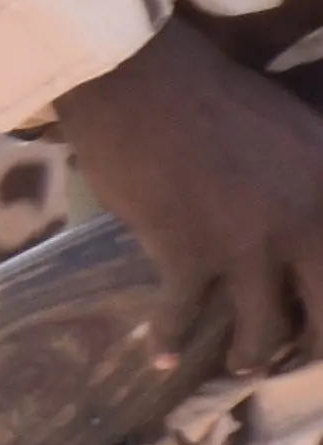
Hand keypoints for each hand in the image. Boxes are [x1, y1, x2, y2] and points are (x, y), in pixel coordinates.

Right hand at [50, 21, 322, 383]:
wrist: (139, 78)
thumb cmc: (212, 92)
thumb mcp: (296, 131)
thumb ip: (316, 181)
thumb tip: (312, 233)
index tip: (317, 320)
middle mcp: (306, 226)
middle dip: (310, 349)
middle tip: (296, 360)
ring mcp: (247, 246)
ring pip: (262, 331)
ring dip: (250, 357)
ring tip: (242, 366)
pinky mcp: (188, 253)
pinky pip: (183, 315)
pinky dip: (169, 339)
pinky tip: (160, 355)